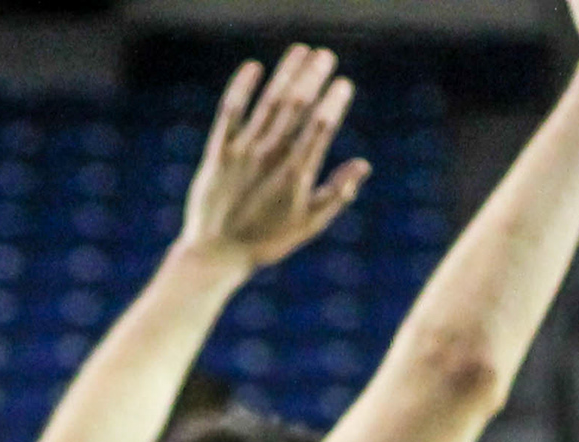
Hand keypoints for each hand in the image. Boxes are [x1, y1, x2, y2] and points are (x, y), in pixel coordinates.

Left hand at [176, 47, 367, 273]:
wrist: (215, 254)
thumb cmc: (266, 242)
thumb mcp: (308, 225)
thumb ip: (336, 194)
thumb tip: (363, 165)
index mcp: (296, 173)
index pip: (320, 127)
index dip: (333, 101)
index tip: (343, 84)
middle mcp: (270, 157)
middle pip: (296, 106)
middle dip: (312, 77)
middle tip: (325, 56)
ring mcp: (243, 152)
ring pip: (268, 103)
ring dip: (285, 74)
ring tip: (300, 51)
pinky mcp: (218, 152)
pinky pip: (230, 113)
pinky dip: (241, 88)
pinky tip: (253, 67)